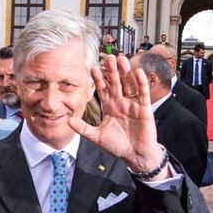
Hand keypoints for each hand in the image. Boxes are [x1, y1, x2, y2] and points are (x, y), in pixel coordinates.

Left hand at [72, 54, 167, 178]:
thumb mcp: (97, 137)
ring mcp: (133, 104)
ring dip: (126, 72)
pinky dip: (141, 82)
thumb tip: (68, 121)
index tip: (92, 68)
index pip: (103, 90)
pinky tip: (137, 71)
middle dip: (112, 71)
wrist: (135, 155)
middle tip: (108, 57)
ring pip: (129, 84)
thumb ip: (83, 128)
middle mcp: (121, 103)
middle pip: (116, 83)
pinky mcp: (144, 108)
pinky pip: (143, 93)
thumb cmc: (117, 146)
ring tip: (122, 59)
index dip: (98, 79)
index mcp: (110, 107)